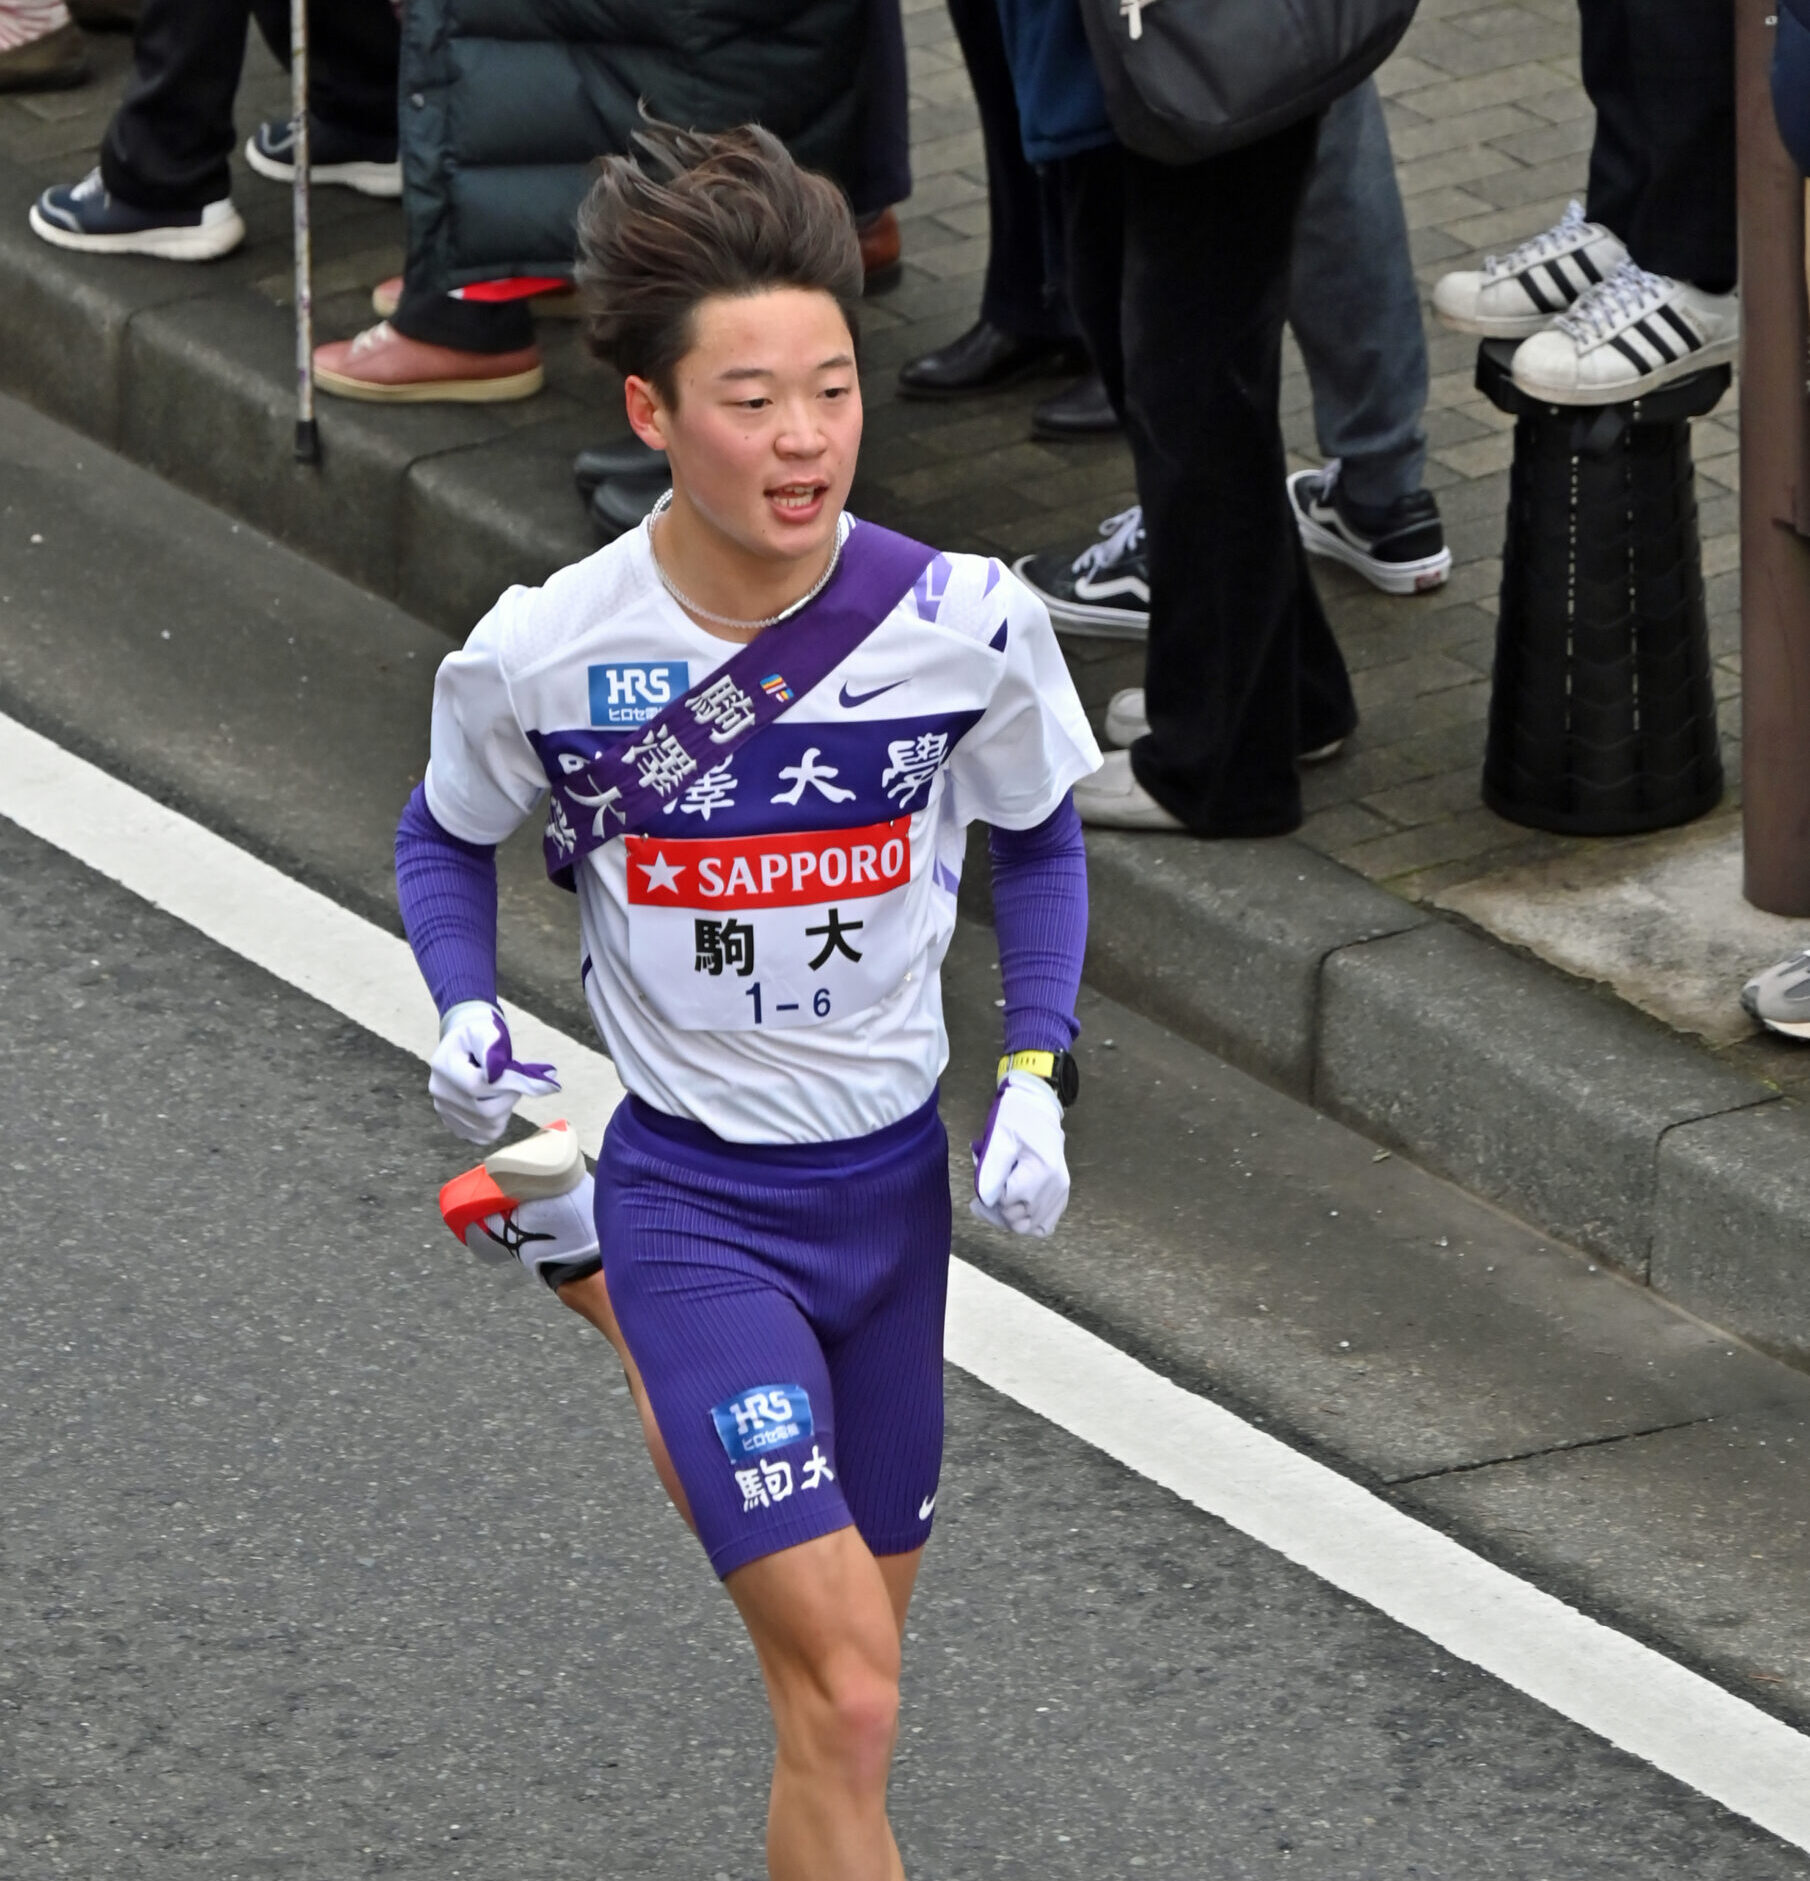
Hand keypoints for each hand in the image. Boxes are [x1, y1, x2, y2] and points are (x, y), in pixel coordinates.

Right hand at [428, 1001, 560, 1144]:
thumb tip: (499, 1069)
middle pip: (485, 1110)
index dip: (507, 1083)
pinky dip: (499, 1122)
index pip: (477, 1086)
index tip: (525, 1074)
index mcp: (443, 1066)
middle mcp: (440, 1092)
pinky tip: (498, 1103)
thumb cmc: (477, 1036)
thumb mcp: (483, 1029)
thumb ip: (492, 1045)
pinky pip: (485, 1135)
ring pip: (489, 1125)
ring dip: (507, 1108)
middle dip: (510, 1096)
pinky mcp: (455, 1125)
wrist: (464, 1046)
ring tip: (504, 1089)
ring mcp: (445, 1112)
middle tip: (516, 1080)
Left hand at [971, 1071, 1069, 1237]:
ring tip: (996, 1202)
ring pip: (1029, 1227)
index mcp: (1042, 1170)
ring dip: (1008, 1218)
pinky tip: (1014, 1209)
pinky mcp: (1061, 1197)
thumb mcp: (998, 1137)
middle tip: (982, 1195)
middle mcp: (1056, 1186)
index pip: (1007, 1201)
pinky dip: (1027, 1222)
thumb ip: (991, 1170)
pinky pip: (1044, 1226)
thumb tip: (986, 1200)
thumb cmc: (1016, 1118)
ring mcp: (1060, 1193)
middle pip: (1017, 1219)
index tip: (980, 1185)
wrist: (1038, 1108)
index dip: (989, 1196)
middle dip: (995, 1209)